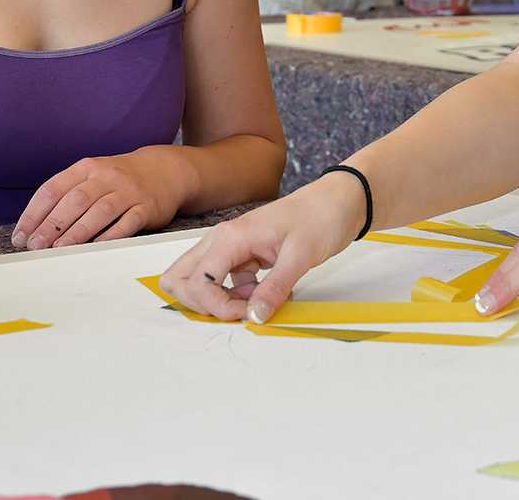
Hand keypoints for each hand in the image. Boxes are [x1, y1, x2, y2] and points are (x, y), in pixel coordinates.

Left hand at [13, 152, 180, 249]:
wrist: (164, 170)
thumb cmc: (118, 180)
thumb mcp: (91, 177)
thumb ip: (66, 196)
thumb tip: (34, 229)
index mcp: (86, 169)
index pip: (53, 189)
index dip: (34, 214)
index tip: (21, 236)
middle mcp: (106, 177)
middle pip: (75, 200)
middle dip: (52, 225)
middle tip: (36, 246)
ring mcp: (128, 191)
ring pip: (100, 211)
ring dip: (77, 232)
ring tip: (59, 249)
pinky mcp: (147, 207)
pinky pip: (128, 222)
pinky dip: (111, 235)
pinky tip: (95, 248)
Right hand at [157, 172, 363, 322]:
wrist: (338, 201)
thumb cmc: (320, 218)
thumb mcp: (300, 255)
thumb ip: (274, 288)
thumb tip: (254, 318)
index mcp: (230, 237)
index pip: (198, 281)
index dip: (216, 306)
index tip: (247, 313)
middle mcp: (222, 240)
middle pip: (181, 279)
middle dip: (201, 305)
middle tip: (238, 312)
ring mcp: (230, 248)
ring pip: (199, 282)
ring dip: (219, 302)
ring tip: (257, 302)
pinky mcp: (243, 257)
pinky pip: (224, 283)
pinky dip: (237, 296)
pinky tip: (267, 294)